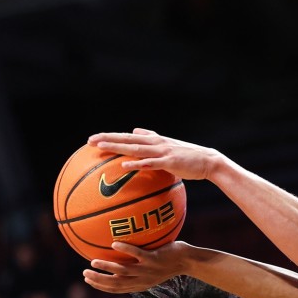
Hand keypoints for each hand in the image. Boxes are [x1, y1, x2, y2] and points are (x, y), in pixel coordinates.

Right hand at [83, 241, 187, 293]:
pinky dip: (125, 249)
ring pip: (123, 271)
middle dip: (99, 280)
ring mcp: (148, 270)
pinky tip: (115, 243)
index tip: (88, 279)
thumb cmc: (168, 262)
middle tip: (85, 272)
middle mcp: (142, 280)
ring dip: (107, 266)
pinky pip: (137, 254)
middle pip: (115, 283)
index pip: (116, 289)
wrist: (188, 261)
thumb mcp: (151, 270)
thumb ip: (136, 267)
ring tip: (94, 260)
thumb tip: (119, 258)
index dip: (101, 286)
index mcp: (140, 284)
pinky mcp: (155, 259)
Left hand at [87, 128, 223, 180]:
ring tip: (101, 148)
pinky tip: (124, 165)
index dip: (110, 136)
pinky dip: (136, 163)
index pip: (127, 137)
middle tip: (89, 140)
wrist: (208, 161)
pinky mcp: (169, 161)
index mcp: (154, 140)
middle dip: (108, 139)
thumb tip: (136, 131)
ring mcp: (162, 151)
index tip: (94, 138)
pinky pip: (149, 163)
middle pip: (127, 140)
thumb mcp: (168, 145)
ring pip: (135, 149)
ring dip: (117, 147)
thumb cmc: (188, 157)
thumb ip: (151, 138)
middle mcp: (155, 143)